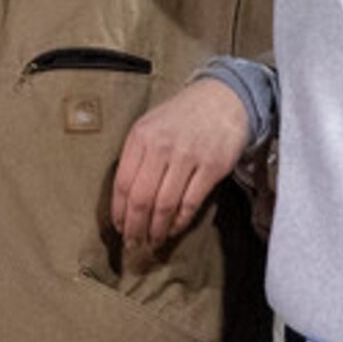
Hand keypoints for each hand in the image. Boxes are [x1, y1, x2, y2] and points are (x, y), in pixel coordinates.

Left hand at [111, 77, 250, 247]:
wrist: (223, 98)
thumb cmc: (182, 116)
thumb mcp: (151, 125)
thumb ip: (136, 156)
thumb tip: (124, 200)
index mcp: (141, 136)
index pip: (123, 183)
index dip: (119, 212)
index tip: (119, 227)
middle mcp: (162, 146)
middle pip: (141, 199)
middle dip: (135, 227)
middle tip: (134, 243)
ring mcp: (189, 156)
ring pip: (164, 205)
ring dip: (156, 229)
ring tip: (153, 240)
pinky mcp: (213, 166)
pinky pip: (190, 202)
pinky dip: (179, 221)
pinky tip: (173, 228)